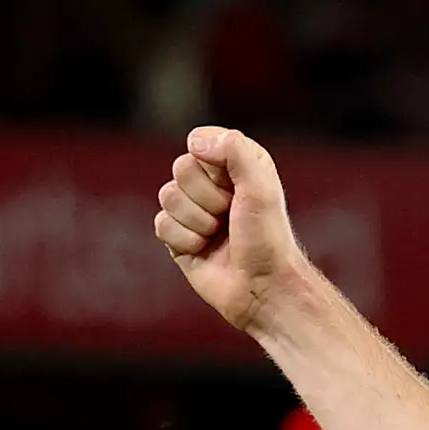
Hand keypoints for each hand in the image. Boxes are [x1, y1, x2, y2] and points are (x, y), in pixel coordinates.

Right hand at [156, 126, 314, 335]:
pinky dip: (184, 240)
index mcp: (235, 164)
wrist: (261, 288)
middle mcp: (212, 183)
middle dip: (206, 197)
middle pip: (181, 168)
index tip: (236, 188)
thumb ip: (235, 151)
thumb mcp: (261, 187)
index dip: (213, 166)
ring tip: (218, 235)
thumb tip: (194, 141)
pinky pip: (161, 224)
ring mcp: (193, 210)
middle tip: (229, 216)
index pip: (200, 141)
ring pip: (168, 196)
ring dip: (197, 221)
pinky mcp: (178, 236)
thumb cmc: (267, 238)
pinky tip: (204, 250)